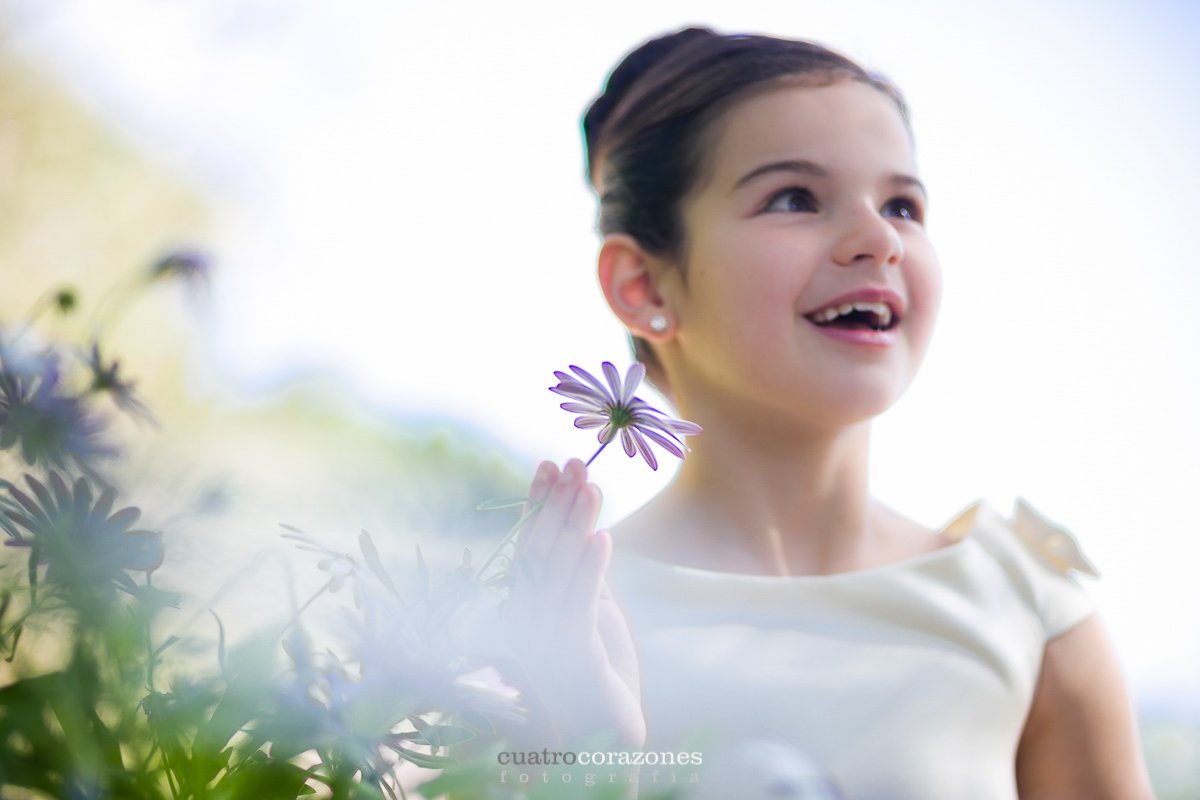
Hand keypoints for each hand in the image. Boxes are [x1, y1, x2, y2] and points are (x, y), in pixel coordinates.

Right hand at [500, 458, 644, 749]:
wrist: (605, 744)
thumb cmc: (598, 679)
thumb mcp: (591, 617)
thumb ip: (581, 578)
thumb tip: (586, 529)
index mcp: (521, 609)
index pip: (528, 545)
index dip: (537, 505)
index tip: (548, 464)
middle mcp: (521, 623)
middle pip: (539, 551)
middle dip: (557, 504)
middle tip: (573, 461)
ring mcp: (541, 642)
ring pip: (558, 572)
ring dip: (576, 525)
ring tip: (590, 487)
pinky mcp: (569, 659)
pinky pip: (578, 606)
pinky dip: (589, 570)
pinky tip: (602, 538)